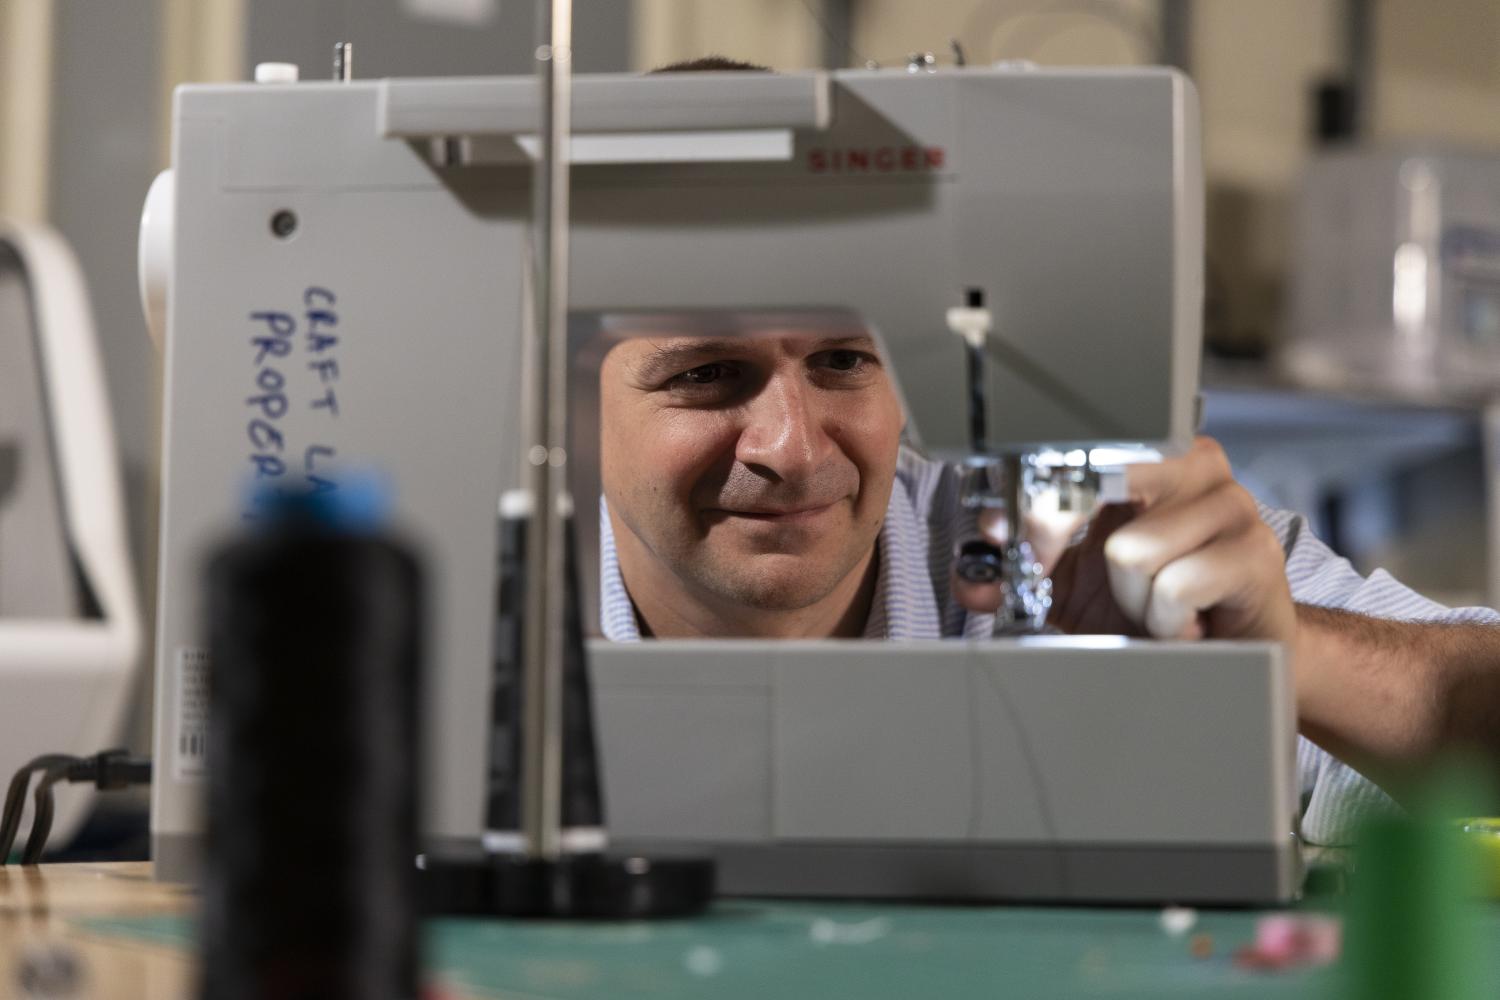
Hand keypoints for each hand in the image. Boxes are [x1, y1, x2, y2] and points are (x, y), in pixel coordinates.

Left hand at [956, 437, 1296, 641]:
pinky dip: (1164, 622)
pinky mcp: (1254, 554)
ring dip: (1128, 600)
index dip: (1030, 490)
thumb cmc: (1155, 609)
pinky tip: (1184, 625)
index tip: (1002, 531)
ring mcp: (1230, 504)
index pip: (1077, 445)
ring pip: (1129, 550)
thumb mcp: (1073, 590)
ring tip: (1153, 609)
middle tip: (1054, 572)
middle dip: (1056, 534)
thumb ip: (1020, 576)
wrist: (1236, 653)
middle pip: (1097, 477)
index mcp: (1149, 455)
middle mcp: (1192, 464)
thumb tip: (971, 578)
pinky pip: (1174, 588)